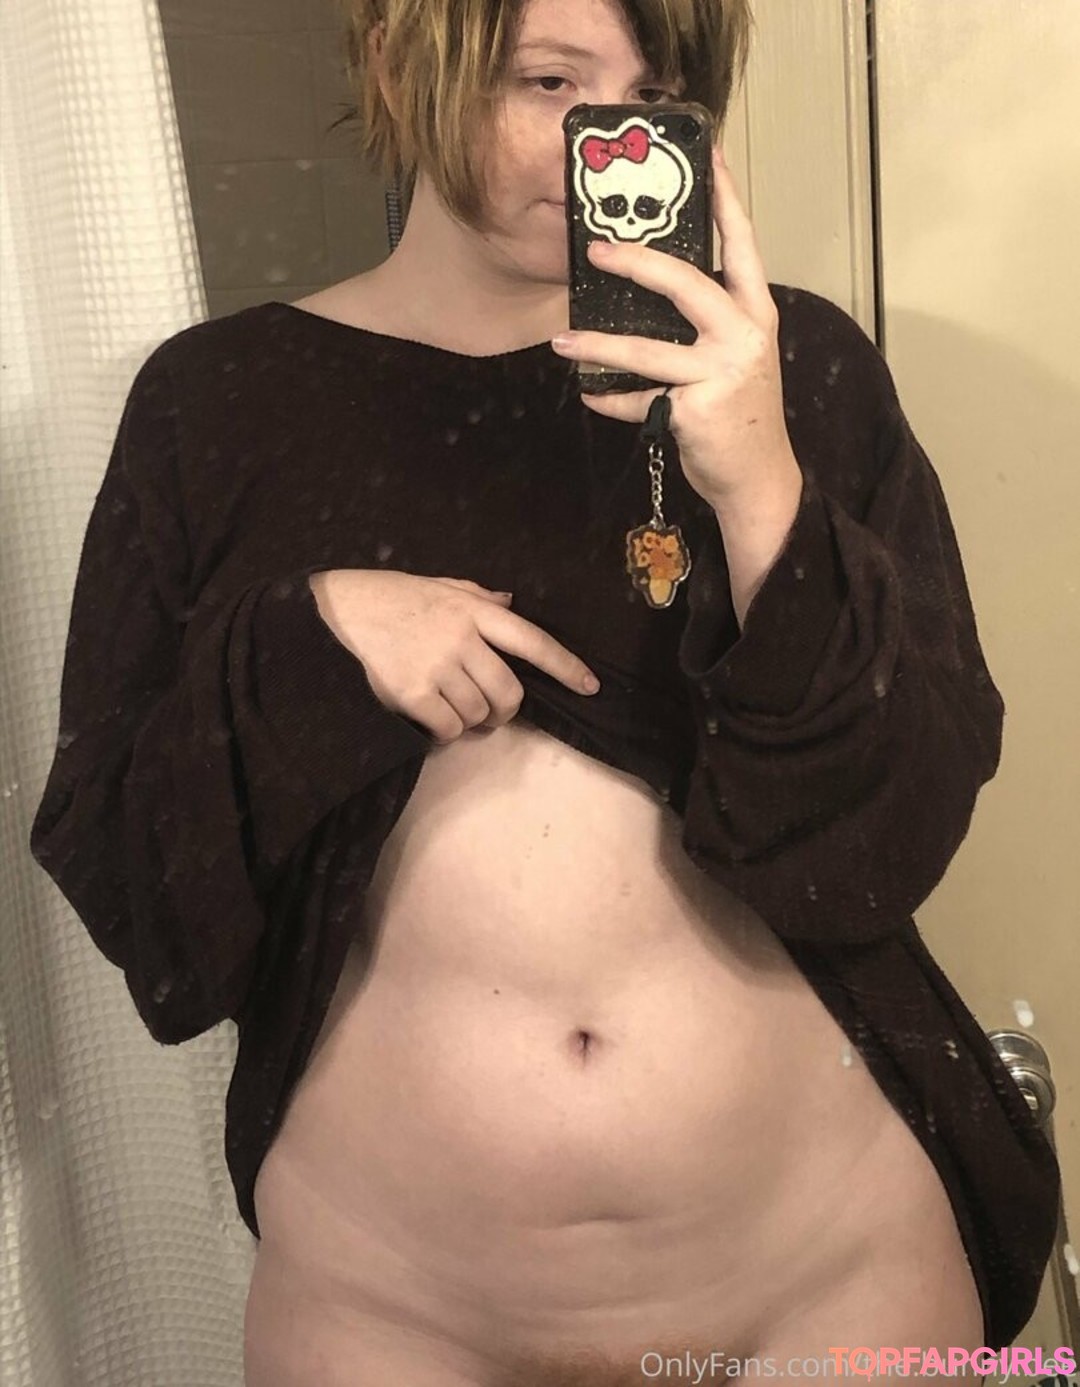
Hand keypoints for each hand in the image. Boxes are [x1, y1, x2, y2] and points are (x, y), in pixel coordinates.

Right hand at [309, 570, 599, 743]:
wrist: (340, 611)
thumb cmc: (394, 597)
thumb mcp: (440, 585)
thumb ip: (478, 596)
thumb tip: (511, 602)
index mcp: (474, 610)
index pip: (533, 640)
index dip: (565, 666)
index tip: (590, 686)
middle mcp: (461, 638)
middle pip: (509, 692)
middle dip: (505, 710)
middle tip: (491, 712)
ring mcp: (437, 667)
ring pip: (478, 713)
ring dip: (471, 720)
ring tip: (451, 707)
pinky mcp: (412, 693)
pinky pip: (449, 728)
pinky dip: (446, 732)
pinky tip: (433, 719)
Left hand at [550, 145, 800, 517]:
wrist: (757, 476)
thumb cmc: (739, 409)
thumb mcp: (735, 354)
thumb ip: (706, 320)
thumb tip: (649, 284)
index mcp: (755, 311)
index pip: (741, 243)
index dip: (724, 196)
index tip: (708, 151)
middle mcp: (743, 334)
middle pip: (685, 282)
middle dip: (635, 262)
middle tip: (596, 250)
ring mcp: (721, 373)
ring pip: (647, 350)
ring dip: (597, 344)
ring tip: (562, 339)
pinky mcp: (694, 411)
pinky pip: (637, 401)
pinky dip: (609, 401)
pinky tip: (590, 394)